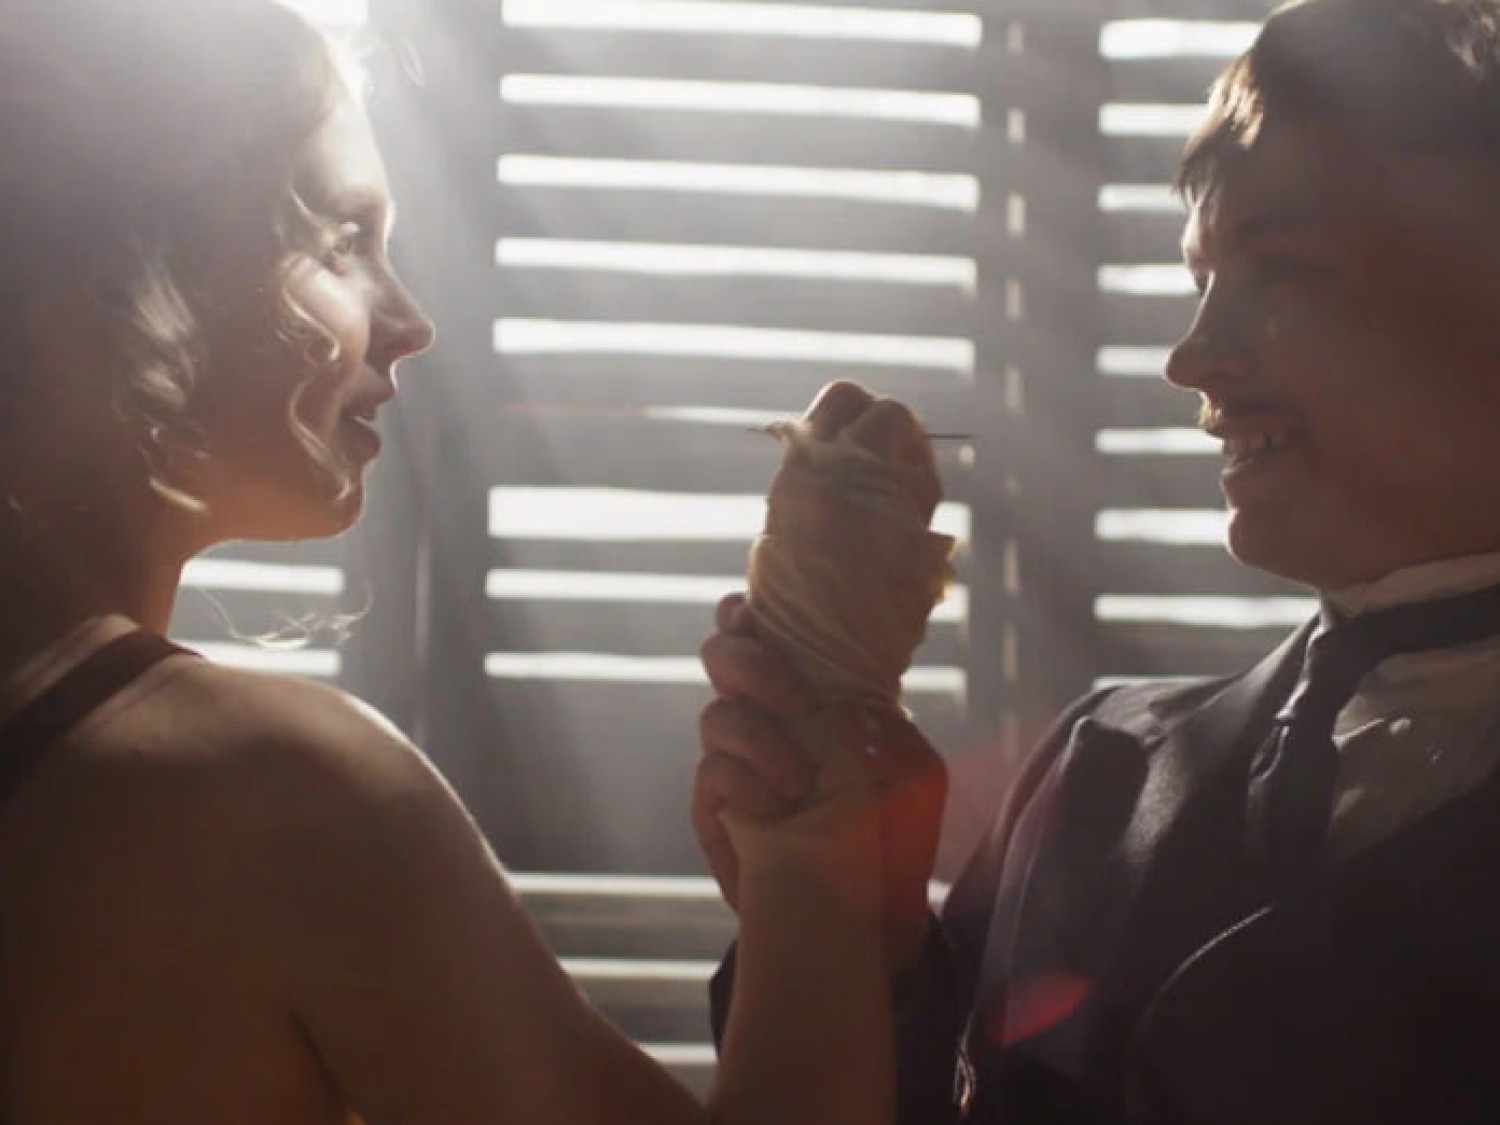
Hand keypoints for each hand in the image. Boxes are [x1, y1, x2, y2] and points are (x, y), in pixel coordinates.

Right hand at [696, 593, 947, 974]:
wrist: (865, 917)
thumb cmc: (893, 836)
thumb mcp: (910, 772)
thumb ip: (879, 721)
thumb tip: (835, 689)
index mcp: (811, 692)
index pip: (768, 631)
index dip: (750, 612)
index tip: (760, 613)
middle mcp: (766, 715)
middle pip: (723, 654)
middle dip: (751, 663)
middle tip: (795, 700)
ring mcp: (737, 760)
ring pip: (717, 714)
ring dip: (761, 739)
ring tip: (801, 783)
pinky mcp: (716, 806)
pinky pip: (712, 772)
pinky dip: (746, 784)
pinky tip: (778, 811)